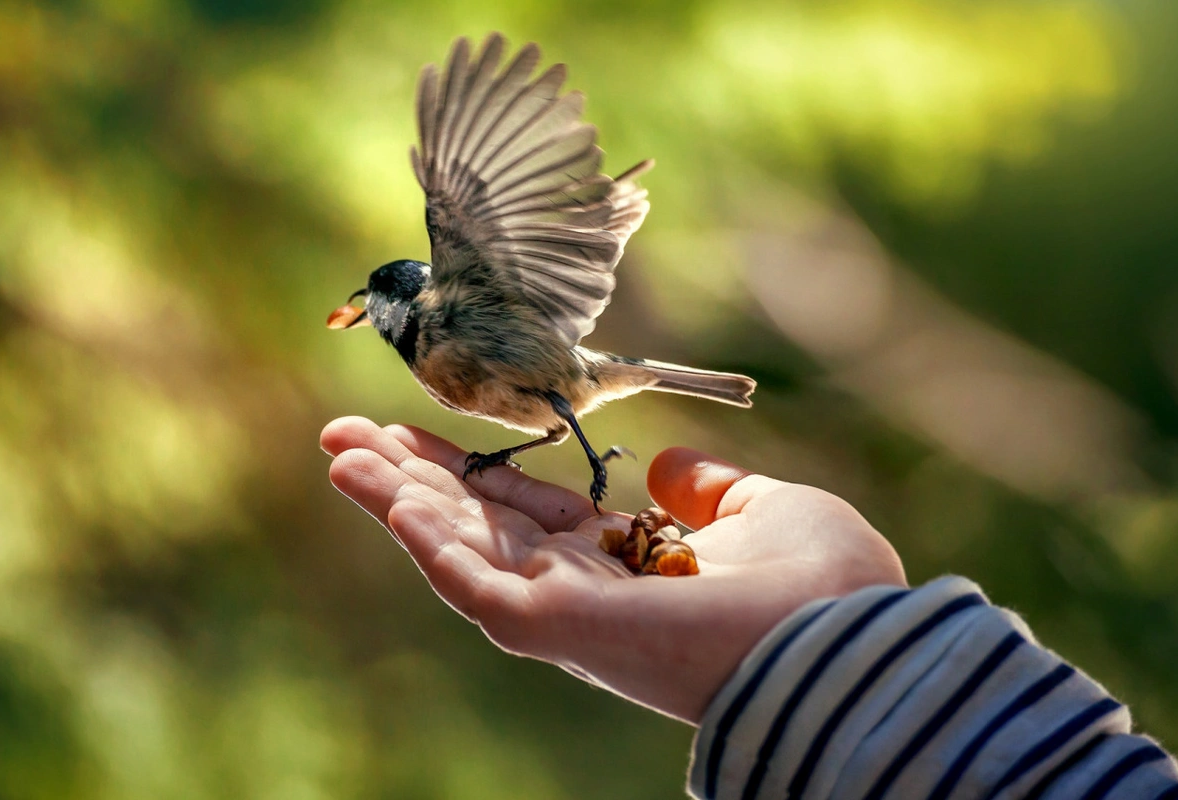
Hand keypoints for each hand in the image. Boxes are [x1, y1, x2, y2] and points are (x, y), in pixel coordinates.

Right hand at [320, 417, 906, 724]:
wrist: (840, 636)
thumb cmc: (820, 581)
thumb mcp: (764, 509)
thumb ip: (708, 491)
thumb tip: (667, 469)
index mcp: (624, 563)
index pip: (525, 510)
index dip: (471, 472)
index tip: (417, 434)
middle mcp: (583, 590)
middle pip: (474, 527)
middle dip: (409, 481)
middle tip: (341, 436)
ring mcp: (565, 612)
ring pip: (456, 552)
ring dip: (395, 503)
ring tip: (337, 454)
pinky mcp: (555, 627)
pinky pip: (471, 583)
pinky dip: (425, 543)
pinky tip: (388, 496)